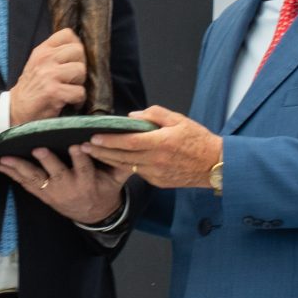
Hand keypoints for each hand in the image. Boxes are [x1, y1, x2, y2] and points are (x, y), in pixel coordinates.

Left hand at [0, 144, 132, 224]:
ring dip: (20, 168)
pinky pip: (26, 185)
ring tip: (6, 159)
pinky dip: (13, 175)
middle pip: (57, 173)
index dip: (82, 158)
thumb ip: (122, 163)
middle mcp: (69, 187)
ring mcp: (53, 192)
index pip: (86, 168)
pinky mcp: (43, 194)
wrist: (94, 215)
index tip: (78, 145)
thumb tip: (130, 142)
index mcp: (88, 182)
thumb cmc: (106, 190)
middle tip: (39, 149)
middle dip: (48, 162)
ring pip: (36, 179)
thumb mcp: (118, 180)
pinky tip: (1, 166)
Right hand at [8, 29, 89, 125]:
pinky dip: (78, 100)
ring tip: (69, 89)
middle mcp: (45, 59)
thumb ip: (54, 54)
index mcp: (42, 51)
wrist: (16, 110)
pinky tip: (70, 102)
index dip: (75, 45)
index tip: (73, 59)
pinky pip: (79, 91)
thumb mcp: (37, 64)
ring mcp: (50, 75)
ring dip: (79, 83)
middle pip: (78, 51)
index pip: (67, 34)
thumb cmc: (31, 88)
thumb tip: (80, 49)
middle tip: (72, 78)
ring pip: (81, 70)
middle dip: (79, 65)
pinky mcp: (55, 92)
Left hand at [83, 105, 223, 187]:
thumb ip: (155, 115)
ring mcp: (156, 174)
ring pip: (126, 167)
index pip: (128, 142)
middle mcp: (156, 160)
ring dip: (108, 160)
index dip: (109, 141)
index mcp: (161, 143)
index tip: (93, 138)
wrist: (215, 165)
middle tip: (83, 147)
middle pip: (121, 157)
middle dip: (100, 152)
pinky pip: (138, 173)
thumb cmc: (198, 140)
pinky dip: (125, 166)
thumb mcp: (179, 120)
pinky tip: (115, 160)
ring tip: (93, 154)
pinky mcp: (158, 182)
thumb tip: (132, 117)